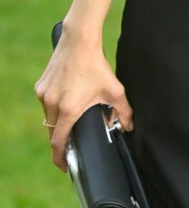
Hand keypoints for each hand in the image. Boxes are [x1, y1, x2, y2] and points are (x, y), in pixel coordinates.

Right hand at [35, 28, 130, 169]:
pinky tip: (66, 104)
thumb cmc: (96, 65)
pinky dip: (54, 109)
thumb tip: (129, 127)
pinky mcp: (40, 87)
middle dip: (61, 141)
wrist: (79, 42)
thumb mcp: (115, 90)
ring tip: (72, 123)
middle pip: (52, 132)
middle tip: (71, 148)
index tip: (64, 166)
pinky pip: (46, 105)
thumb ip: (124, 112)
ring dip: (58, 123)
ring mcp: (44, 94)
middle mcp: (52, 103)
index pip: (59, 141)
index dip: (60, 157)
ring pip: (48, 118)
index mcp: (69, 109)